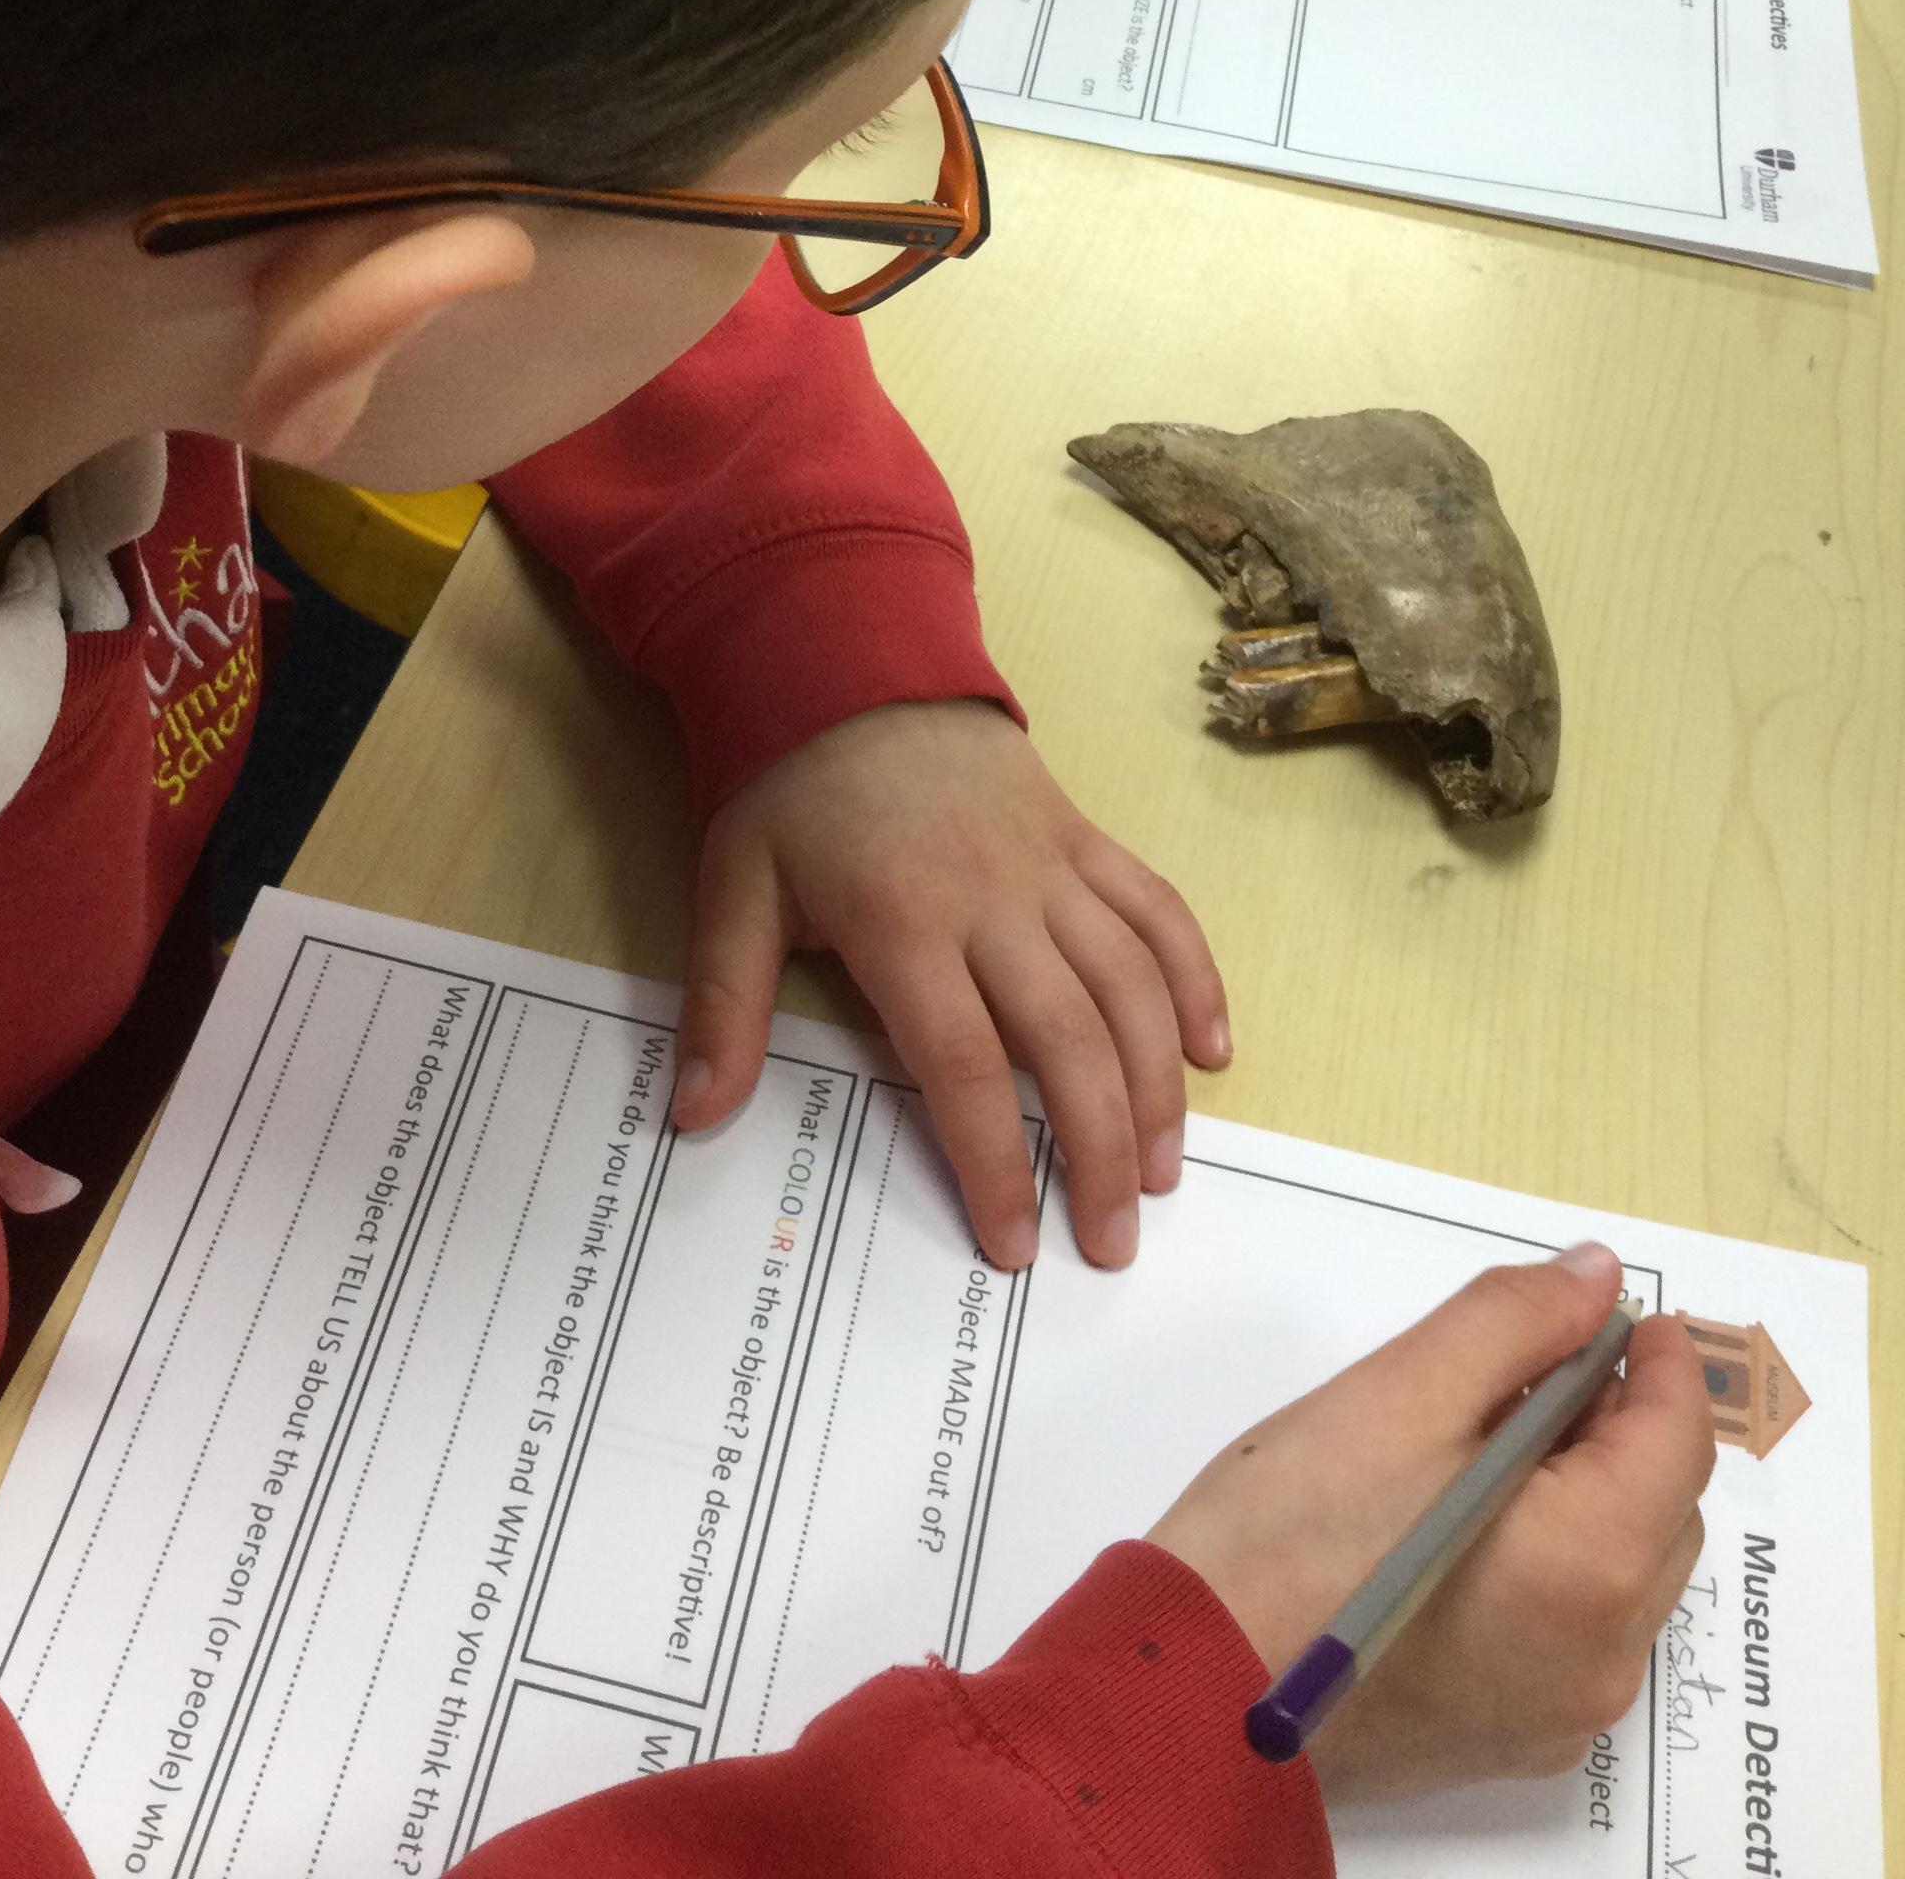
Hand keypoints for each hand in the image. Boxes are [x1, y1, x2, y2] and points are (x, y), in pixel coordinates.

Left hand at [671, 701, 1227, 1271]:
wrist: (854, 662)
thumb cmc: (790, 789)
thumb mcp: (733, 889)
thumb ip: (722, 1005)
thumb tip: (692, 1115)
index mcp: (905, 922)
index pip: (964, 1065)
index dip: (995, 1161)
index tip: (1014, 1243)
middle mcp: (995, 900)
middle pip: (1069, 1040)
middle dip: (1096, 1152)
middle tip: (1110, 1242)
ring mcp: (1052, 867)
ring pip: (1131, 985)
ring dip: (1156, 1086)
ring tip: (1160, 1175)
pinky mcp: (1086, 839)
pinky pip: (1159, 911)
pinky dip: (1195, 979)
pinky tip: (1212, 1051)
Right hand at [1150, 1244, 1715, 1801]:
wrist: (1196, 1689)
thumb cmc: (1292, 1531)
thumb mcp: (1402, 1392)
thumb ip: (1515, 1322)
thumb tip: (1598, 1278)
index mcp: (1593, 1565)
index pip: (1678, 1442)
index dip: (1660, 1361)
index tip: (1619, 1307)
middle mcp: (1605, 1658)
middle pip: (1661, 1511)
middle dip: (1620, 1426)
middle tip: (1533, 1365)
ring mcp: (1562, 1714)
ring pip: (1621, 1574)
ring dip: (1587, 1492)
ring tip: (1488, 1437)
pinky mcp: (1513, 1740)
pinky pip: (1573, 1631)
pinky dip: (1554, 1563)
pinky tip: (1467, 1524)